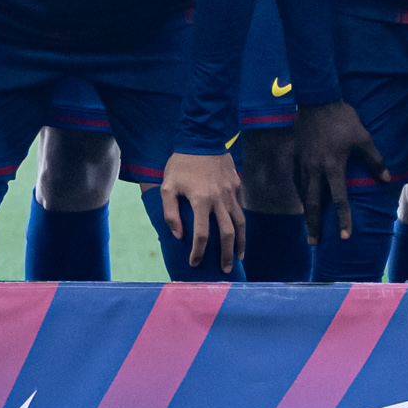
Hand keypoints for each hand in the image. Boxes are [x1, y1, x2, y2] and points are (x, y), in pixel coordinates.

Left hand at [158, 151, 246, 271]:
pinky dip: (240, 223)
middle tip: (224, 269)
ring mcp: (231, 193)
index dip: (198, 252)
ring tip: (238, 255)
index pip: (201, 234)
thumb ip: (170, 212)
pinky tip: (238, 231)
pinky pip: (239, 208)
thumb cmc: (181, 164)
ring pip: (240, 222)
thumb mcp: (168, 186)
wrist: (202, 138)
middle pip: (227, 233)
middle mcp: (219, 199)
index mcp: (201, 201)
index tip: (194, 263)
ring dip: (240, 242)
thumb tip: (178, 235)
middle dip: (226, 254)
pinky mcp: (236, 186)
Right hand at [291, 101, 383, 243]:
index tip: (345, 236)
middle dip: (313, 225)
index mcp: (333, 167)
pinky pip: (296, 181)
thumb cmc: (343, 119)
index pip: (338, 200)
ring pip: (302, 194)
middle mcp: (315, 169)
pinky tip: (302, 201)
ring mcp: (303, 164)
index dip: (343, 219)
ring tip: (308, 228)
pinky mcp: (296, 157)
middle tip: (314, 243)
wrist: (316, 100)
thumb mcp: (363, 137)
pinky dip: (299, 195)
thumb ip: (375, 160)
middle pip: (312, 204)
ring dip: (305, 213)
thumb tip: (387, 179)